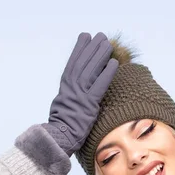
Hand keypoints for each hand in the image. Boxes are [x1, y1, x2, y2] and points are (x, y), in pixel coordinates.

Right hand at [42, 32, 118, 156]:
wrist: (60, 138)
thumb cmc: (62, 125)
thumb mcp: (63, 105)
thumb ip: (70, 94)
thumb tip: (75, 88)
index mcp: (65, 87)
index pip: (73, 63)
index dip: (79, 49)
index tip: (85, 37)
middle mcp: (71, 88)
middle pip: (83, 63)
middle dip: (91, 48)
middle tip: (100, 36)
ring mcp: (80, 95)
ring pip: (91, 70)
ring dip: (100, 55)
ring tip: (108, 44)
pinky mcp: (89, 104)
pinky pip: (100, 85)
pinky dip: (107, 73)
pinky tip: (114, 63)